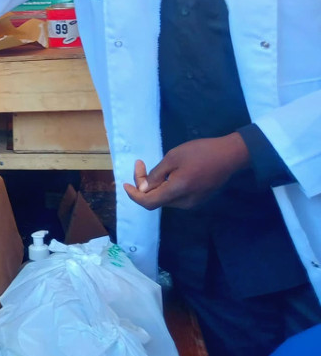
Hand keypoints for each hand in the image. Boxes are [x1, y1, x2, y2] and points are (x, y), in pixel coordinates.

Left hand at [123, 133, 250, 210]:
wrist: (231, 155)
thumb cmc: (201, 152)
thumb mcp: (173, 158)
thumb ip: (156, 175)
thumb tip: (142, 189)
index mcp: (177, 192)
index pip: (148, 203)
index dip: (133, 196)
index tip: (124, 184)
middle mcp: (185, 203)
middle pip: (156, 200)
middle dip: (143, 185)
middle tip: (140, 164)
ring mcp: (193, 202)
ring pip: (165, 199)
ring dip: (154, 186)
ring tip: (152, 167)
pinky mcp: (199, 198)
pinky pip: (176, 196)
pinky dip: (165, 187)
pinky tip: (167, 173)